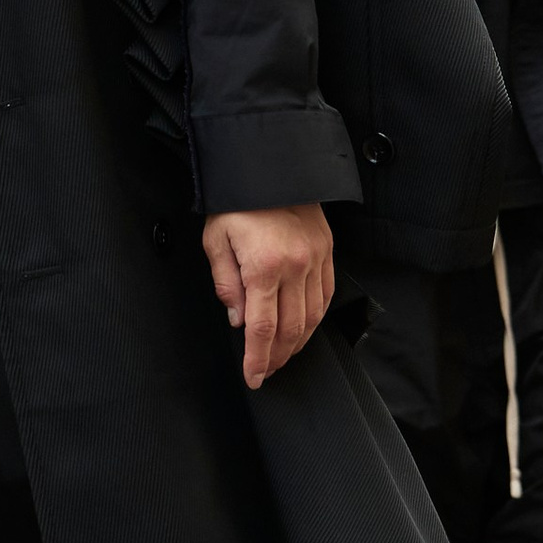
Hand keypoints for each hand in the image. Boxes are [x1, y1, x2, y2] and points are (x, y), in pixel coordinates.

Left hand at [202, 203, 334, 387]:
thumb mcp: (215, 239)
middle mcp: (295, 266)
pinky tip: (304, 327)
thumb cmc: (236, 201)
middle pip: (291, 329)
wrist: (268, 165)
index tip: (254, 377)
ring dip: (298, 342)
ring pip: (313, 317)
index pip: (263, 328)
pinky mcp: (327, 251)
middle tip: (267, 371)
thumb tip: (238, 319)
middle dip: (278, 357)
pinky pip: (326, 295)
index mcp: (264, 266)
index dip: (258, 359)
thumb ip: (226, 283)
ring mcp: (316, 259)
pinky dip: (316, 318)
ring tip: (283, 355)